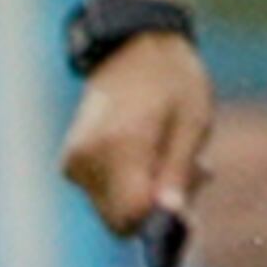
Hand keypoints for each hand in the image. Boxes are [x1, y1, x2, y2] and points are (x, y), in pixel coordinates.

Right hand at [61, 29, 211, 243]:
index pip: (129, 216)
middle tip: (195, 173)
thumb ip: (178, 172)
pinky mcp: (71, 163)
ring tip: (175, 156)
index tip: (188, 200)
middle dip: (157, 209)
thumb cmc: (174, 80)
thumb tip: (170, 217)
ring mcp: (74, 162)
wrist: (135, 47)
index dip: (160, 220)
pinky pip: (104, 195)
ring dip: (147, 196)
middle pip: (121, 220)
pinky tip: (153, 155)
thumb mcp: (193, 122)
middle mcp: (86, 159)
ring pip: (113, 210)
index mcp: (119, 146)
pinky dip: (131, 185)